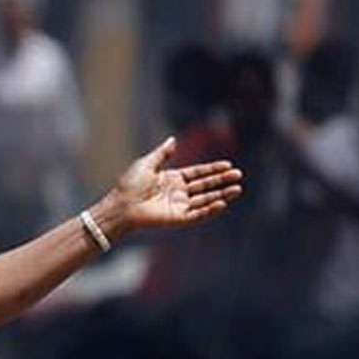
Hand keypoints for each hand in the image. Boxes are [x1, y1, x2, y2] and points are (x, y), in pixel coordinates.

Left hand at [103, 136, 244, 234]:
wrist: (120, 206)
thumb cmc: (129, 185)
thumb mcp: (147, 164)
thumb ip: (162, 154)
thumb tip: (173, 140)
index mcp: (172, 179)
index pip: (198, 173)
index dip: (213, 169)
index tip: (228, 165)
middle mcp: (178, 193)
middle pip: (205, 186)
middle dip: (222, 181)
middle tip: (238, 175)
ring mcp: (179, 206)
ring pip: (205, 200)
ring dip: (221, 195)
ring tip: (237, 188)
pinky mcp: (177, 218)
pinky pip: (197, 214)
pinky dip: (210, 210)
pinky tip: (222, 203)